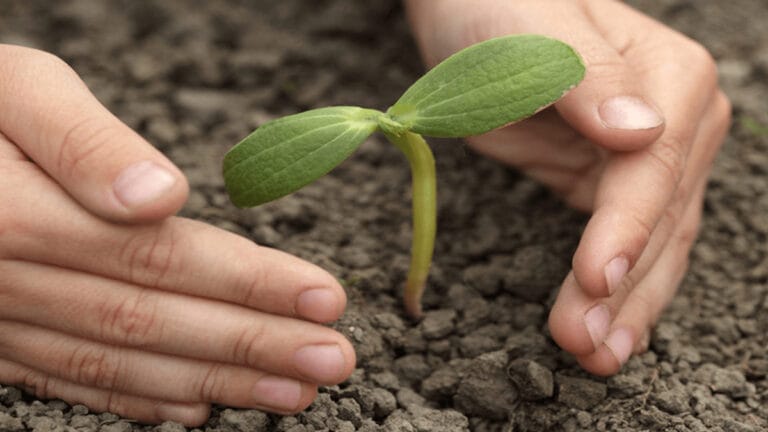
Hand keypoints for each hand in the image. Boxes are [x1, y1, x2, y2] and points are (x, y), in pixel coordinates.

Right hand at [0, 45, 354, 424]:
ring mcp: (1, 321)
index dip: (250, 283)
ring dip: (216, 382)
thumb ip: (81, 141)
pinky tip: (198, 408)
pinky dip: (140, 398)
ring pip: (122, 362)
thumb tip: (158, 195)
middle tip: (334, 360)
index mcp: (19, 217)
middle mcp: (11, 283)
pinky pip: (72, 379)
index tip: (326, 298)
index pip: (161, 258)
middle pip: (154, 321)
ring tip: (294, 392)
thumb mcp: (12, 89)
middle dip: (253, 345)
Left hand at [406, 0, 730, 373]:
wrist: (472, 9)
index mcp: (669, 79)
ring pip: (650, 246)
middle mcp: (674, 122)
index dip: (627, 229)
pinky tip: (601, 329)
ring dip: (625, 307)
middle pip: (660, 220)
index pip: (654, 170)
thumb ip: (585, 78)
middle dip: (624, 288)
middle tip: (584, 346)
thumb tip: (643, 132)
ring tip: (595, 358)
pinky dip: (612, 289)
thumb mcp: (535, 31)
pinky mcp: (605, 181)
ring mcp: (644, 159)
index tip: (595, 279)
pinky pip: (620, 243)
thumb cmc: (498, 6)